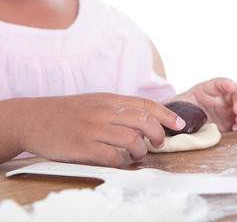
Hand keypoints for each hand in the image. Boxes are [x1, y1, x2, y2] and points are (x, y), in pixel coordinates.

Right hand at [7, 93, 184, 166]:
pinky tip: (118, 160)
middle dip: (158, 134)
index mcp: (110, 99)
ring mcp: (93, 129)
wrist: (34, 118)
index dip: (167, 114)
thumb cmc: (68, 112)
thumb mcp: (96, 102)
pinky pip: (112, 157)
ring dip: (140, 150)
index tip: (180, 124)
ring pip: (132, 140)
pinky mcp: (82, 146)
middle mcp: (104, 111)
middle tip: (159, 144)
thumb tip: (147, 120)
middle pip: (144, 121)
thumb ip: (119, 108)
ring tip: (136, 154)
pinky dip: (121, 161)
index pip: (146, 104)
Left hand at [174, 78, 236, 131]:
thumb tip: (179, 120)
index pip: (221, 83)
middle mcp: (225, 97)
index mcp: (211, 89)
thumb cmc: (182, 110)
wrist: (185, 124)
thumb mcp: (178, 105)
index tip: (232, 86)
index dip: (227, 83)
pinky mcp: (236, 123)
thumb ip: (179, 108)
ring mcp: (232, 110)